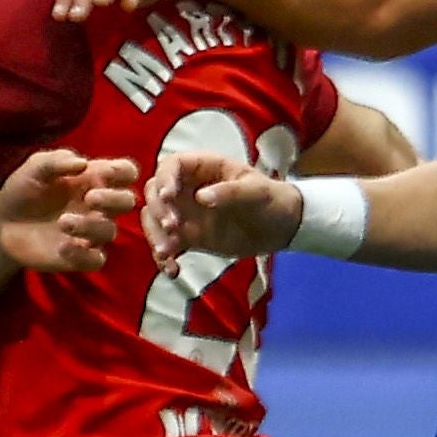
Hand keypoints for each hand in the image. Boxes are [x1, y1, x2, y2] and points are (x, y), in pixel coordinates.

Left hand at [0, 148, 139, 274]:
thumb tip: (83, 164)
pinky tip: (64, 247)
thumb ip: (57, 160)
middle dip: (113, 199)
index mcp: (94, 179)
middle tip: (90, 197)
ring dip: (90, 226)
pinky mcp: (80, 257)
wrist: (1, 222)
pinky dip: (84, 255)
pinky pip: (96, 260)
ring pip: (109, 231)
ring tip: (63, 222)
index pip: (126, 173)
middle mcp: (98, 206)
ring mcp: (91, 232)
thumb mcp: (35, 166)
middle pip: (126, 202)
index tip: (107, 172)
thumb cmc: (23, 189)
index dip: (124, 171)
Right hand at [146, 148, 301, 260]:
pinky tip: (173, 270)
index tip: (168, 196)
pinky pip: (168, 245)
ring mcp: (185, 213)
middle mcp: (187, 188)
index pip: (172, 165)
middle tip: (171, 227)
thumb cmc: (271, 199)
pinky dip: (165, 257)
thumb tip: (200, 198)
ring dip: (155, 236)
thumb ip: (230, 192)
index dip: (165, 178)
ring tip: (166, 254)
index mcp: (203, 168)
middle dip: (158, 209)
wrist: (281, 228)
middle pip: (155, 192)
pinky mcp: (188, 237)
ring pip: (155, 220)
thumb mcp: (256, 192)